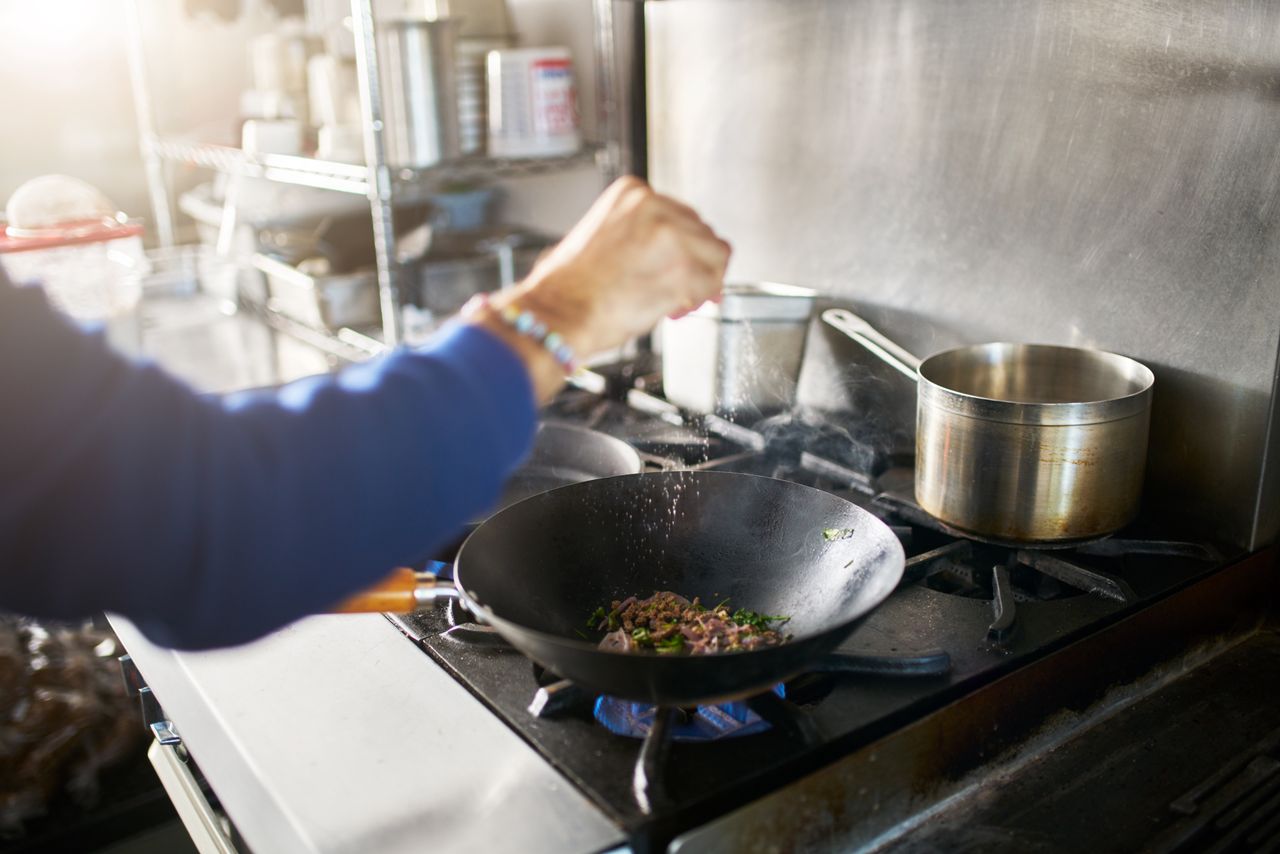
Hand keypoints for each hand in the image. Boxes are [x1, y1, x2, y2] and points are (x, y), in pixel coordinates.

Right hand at [516, 177, 730, 354]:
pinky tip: (673, 308)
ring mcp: (671, 238)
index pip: (683, 214)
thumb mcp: (601, 236)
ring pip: (716, 257)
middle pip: (704, 234)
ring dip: (702, 282)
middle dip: (696, 264)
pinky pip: (712, 285)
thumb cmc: (569, 288)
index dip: (685, 246)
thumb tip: (672, 253)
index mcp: (632, 194)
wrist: (558, 314)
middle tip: (678, 288)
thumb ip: (640, 235)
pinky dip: (698, 301)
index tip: (676, 264)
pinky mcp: (683, 270)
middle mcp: (655, 208)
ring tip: (674, 299)